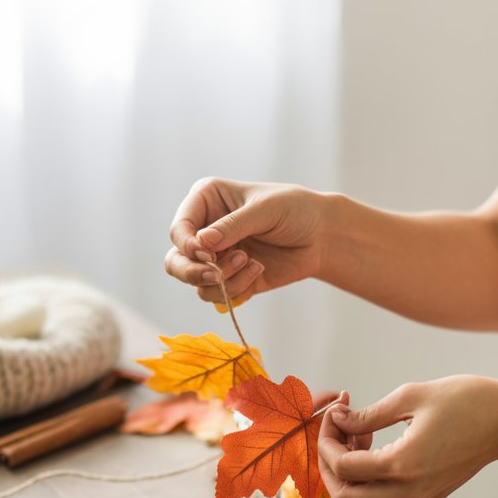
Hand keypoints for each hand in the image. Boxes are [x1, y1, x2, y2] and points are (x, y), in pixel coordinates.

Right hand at [165, 178, 326, 303]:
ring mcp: (217, 257)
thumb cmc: (295, 210)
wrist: (321, 236)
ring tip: (251, 263)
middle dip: (193, 272)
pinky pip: (218, 296)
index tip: (208, 255)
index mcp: (206, 200)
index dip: (187, 245)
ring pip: (196, 283)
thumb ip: (232, 227)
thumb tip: (200, 244)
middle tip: (215, 274)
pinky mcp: (231, 279)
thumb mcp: (264, 210)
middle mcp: (205, 230)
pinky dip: (237, 290)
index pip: (179, 229)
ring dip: (223, 280)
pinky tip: (259, 271)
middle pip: (176, 261)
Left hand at [317, 377, 497, 497]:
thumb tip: (337, 420)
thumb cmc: (465, 400)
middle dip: (330, 467)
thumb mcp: (411, 396)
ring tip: (360, 430)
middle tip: (335, 432)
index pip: (343, 467)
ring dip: (350, 470)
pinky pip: (385, 495)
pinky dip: (371, 474)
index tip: (333, 415)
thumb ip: (367, 415)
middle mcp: (410, 492)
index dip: (327, 442)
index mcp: (403, 466)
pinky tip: (378, 442)